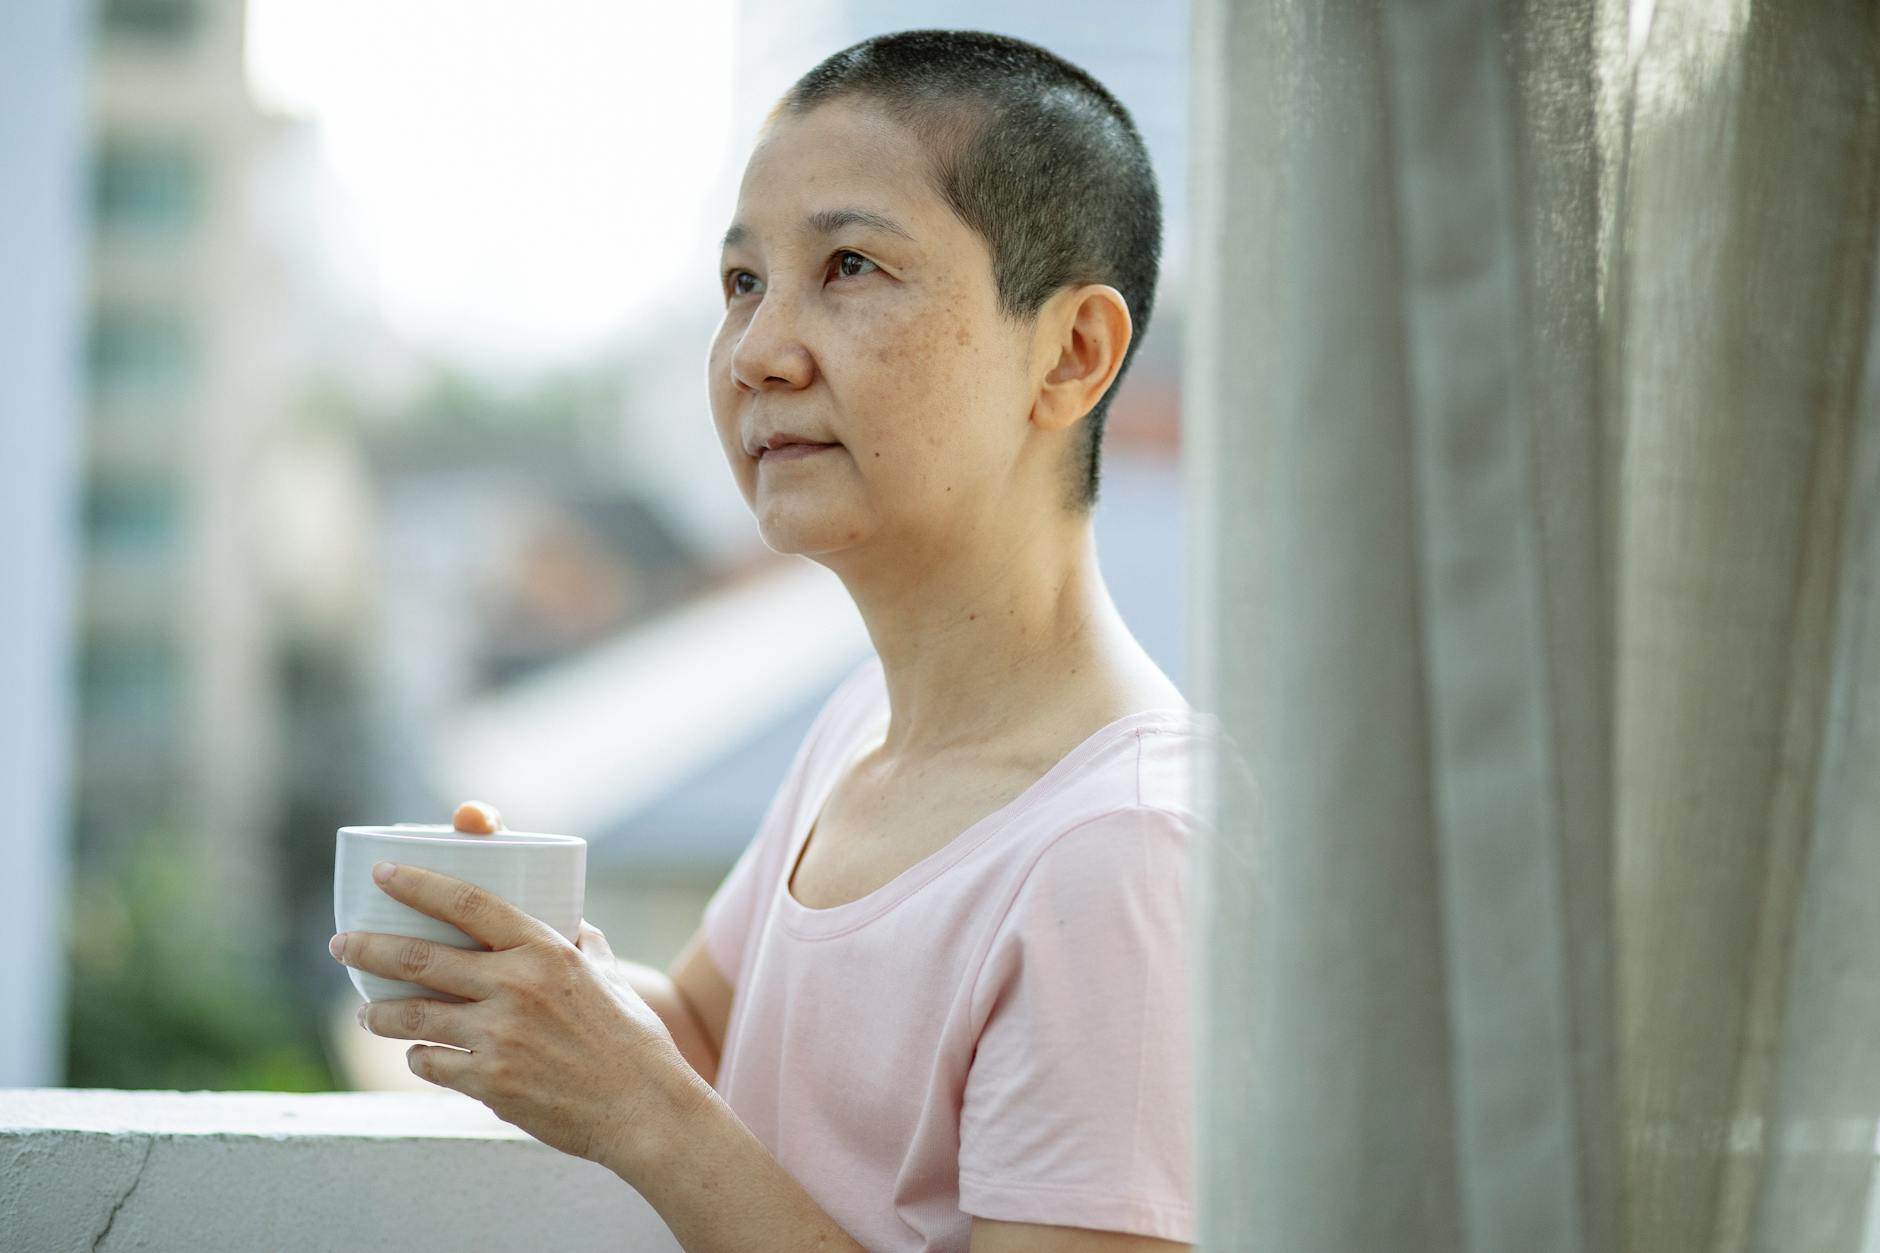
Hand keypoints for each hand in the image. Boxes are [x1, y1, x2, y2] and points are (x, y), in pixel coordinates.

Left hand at [330, 858, 695, 1170]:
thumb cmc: (631, 1039)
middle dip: (369, 948)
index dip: (418, 884)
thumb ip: (581, 945)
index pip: (466, 902)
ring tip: (368, 1012)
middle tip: (341, 944)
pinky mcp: (490, 1083)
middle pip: (421, 957)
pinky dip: (420, 1057)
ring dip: (380, 1012)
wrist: (643, 1108)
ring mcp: (499, 1037)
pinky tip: (419, 1054)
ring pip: (413, 1016)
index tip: (383, 875)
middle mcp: (516, 987)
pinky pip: (432, 1064)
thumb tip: (567, 921)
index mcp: (544, 950)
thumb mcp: (609, 976)